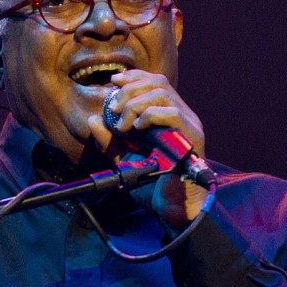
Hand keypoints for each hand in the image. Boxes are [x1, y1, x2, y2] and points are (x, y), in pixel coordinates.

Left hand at [87, 70, 208, 229]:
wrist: (170, 209)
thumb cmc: (152, 187)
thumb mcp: (122, 161)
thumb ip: (109, 142)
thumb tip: (93, 120)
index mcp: (168, 118)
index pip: (154, 82)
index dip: (134, 77)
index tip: (113, 81)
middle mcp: (182, 117)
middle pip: (157, 83)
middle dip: (129, 90)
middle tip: (113, 108)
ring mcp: (189, 126)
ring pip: (162, 94)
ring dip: (135, 104)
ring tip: (123, 125)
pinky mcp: (193, 137)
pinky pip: (172, 113)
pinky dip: (149, 116)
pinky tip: (137, 130)